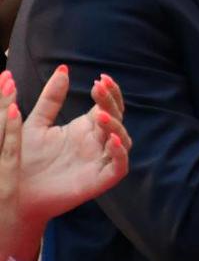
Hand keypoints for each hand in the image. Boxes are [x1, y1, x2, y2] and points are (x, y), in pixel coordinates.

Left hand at [0, 66, 128, 259]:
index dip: (109, 92)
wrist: (14, 192)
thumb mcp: (35, 123)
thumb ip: (51, 99)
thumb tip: (64, 69)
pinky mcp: (100, 180)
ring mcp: (100, 161)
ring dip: (117, 126)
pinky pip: (119, 166)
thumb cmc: (24, 159)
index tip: (100, 79)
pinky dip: (120, 153)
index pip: (108, 106)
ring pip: (123, 141)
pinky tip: (112, 141)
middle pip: (117, 119)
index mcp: (85, 129)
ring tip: (101, 116)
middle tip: (99, 89)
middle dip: (112, 103)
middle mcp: (97, 143)